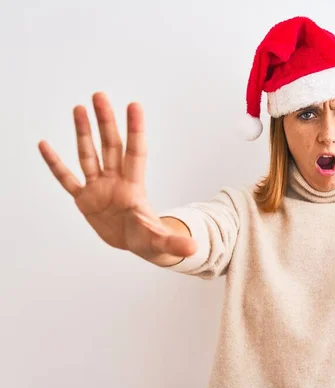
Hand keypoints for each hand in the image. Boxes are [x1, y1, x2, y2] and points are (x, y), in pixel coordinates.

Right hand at [38, 92, 196, 263]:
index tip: (134, 105)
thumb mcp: (161, 242)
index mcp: (134, 187)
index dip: (135, 130)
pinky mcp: (84, 199)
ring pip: (89, 155)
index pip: (135, 152)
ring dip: (83, 133)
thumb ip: (173, 243)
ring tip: (79, 108)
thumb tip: (194, 248)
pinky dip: (55, 163)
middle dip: (105, 121)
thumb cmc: (150, 238)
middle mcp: (116, 181)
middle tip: (100, 95)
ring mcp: (99, 188)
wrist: (136, 244)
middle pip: (110, 146)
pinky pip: (67, 178)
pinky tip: (45, 144)